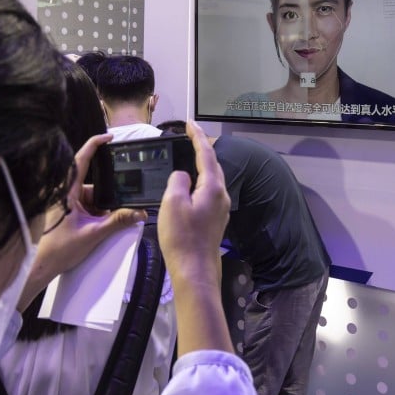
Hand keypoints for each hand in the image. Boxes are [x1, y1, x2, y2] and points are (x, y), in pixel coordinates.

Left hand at [20, 133, 146, 308]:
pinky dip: (98, 214)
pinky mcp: (68, 213)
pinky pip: (88, 207)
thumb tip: (139, 212)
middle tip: (117, 205)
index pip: (81, 159)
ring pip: (92, 197)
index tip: (109, 138)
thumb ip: (117, 221)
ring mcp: (67, 203)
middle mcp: (66, 193)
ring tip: (104, 224)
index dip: (94, 144)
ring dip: (103, 208)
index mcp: (68, 191)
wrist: (40, 267)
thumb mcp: (93, 234)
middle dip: (108, 194)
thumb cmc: (58, 249)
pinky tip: (101, 226)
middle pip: (94, 183)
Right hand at [156, 120, 232, 355]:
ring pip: (211, 180)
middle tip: (188, 137)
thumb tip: (183, 176)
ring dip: (201, 166)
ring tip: (187, 157)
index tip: (189, 123)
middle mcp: (221, 195)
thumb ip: (178, 182)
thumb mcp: (172, 203)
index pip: (206, 153)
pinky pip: (208, 193)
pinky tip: (189, 186)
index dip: (197, 136)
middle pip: (213, 165)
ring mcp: (220, 209)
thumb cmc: (182, 237)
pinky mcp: (215, 221)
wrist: (194, 271)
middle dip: (201, 149)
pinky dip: (199, 182)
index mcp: (213, 187)